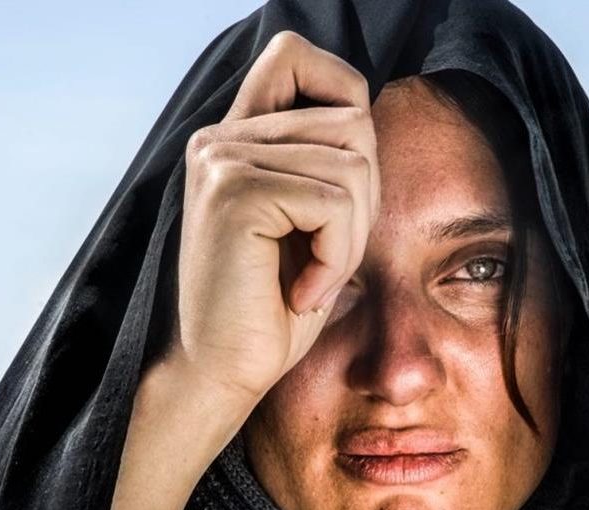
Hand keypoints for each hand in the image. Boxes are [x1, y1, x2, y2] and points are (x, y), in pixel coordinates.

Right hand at [97, 30, 379, 509]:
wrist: (221, 373)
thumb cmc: (271, 307)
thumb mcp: (310, 223)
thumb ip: (327, 162)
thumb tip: (367, 119)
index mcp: (237, 137)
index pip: (299, 57)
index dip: (343, 96)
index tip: (344, 179)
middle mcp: (222, 137)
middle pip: (352, 126)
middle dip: (363, 203)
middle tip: (325, 258)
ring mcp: (224, 159)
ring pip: (352, 167)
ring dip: (350, 238)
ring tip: (311, 278)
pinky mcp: (234, 193)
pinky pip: (333, 205)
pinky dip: (335, 257)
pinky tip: (302, 291)